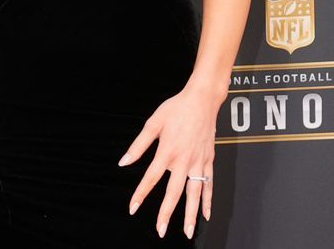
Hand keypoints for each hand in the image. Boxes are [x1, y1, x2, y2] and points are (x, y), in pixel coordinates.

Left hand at [119, 84, 218, 239]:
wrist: (202, 100)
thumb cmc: (176, 109)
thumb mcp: (153, 123)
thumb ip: (138, 145)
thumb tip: (124, 161)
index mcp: (167, 151)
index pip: (150, 178)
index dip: (140, 194)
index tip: (133, 208)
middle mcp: (184, 160)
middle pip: (174, 192)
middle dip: (166, 213)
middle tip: (160, 230)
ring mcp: (198, 162)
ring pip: (194, 194)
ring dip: (190, 214)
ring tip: (186, 232)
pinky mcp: (209, 161)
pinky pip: (209, 185)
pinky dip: (207, 201)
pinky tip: (205, 214)